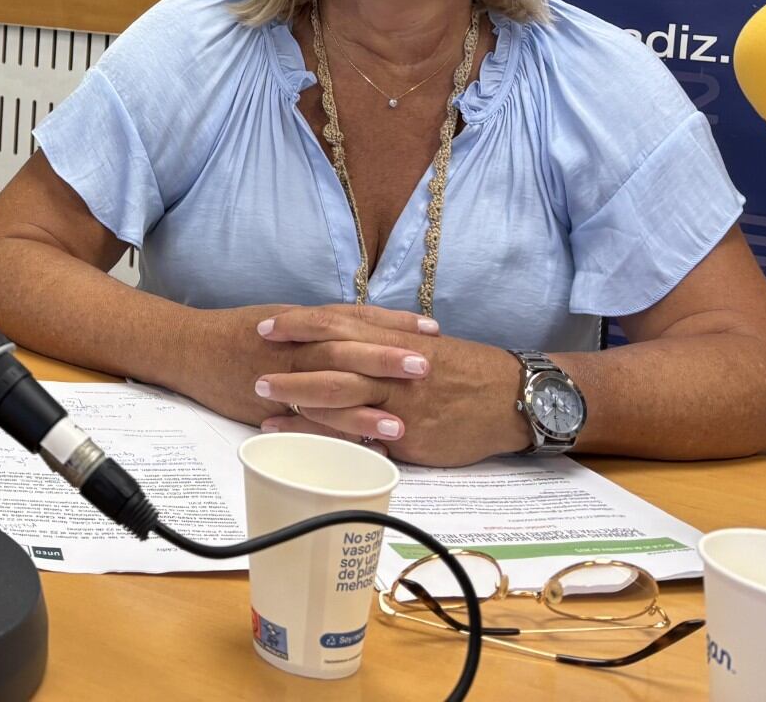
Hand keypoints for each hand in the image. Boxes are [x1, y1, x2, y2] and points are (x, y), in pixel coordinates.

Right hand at [172, 302, 439, 433]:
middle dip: (385, 359)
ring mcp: (282, 379)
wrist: (190, 348)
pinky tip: (358, 452)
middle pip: (345, 351)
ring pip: (326, 393)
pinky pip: (304, 426)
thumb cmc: (239, 331)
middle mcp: (295, 348)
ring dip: (363, 410)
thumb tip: (370, 328)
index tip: (432, 330)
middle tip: (427, 367)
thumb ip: (325, 325)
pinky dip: (331, 438)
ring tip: (401, 424)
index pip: (355, 318)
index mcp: (303, 322)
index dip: (393, 324)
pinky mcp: (269, 410)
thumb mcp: (285, 316)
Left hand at [254, 305, 528, 465]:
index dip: (298, 324)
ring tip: (265, 409)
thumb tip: (344, 336)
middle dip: (290, 368)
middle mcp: (391, 366)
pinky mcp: (409, 435)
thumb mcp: (420, 343)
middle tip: (253, 372)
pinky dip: (331, 438)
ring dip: (300, 403)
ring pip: (341, 399)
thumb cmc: (464, 369)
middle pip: (330, 361)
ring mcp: (399, 402)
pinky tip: (304, 443)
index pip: (336, 322)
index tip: (266, 326)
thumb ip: (382, 339)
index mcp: (392, 338)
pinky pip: (363, 437)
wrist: (512, 398)